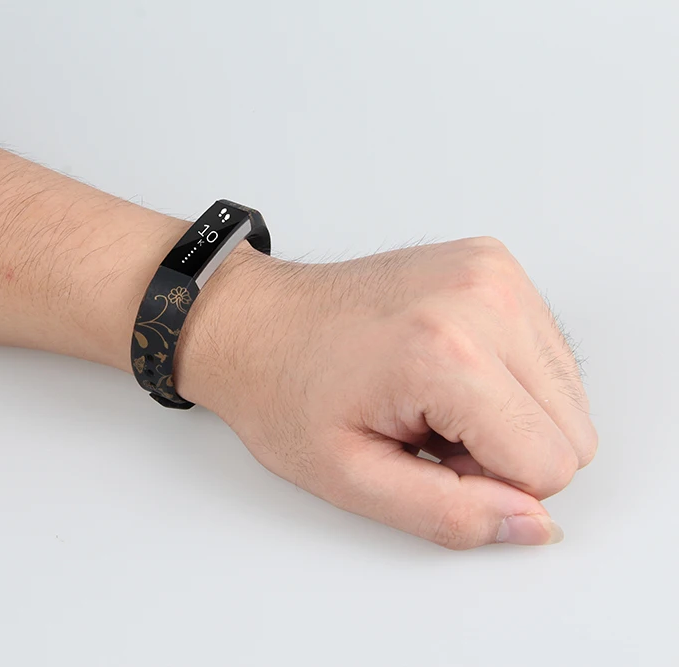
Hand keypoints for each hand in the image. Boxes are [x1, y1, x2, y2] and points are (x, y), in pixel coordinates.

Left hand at [177, 237, 597, 548]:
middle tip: (426, 430)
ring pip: (566, 393)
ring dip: (507, 413)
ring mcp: (492, 271)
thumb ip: (450, 514)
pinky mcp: (494, 263)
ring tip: (429, 398)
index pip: (551, 464)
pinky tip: (441, 369)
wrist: (253, 320)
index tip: (427, 456)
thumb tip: (533, 524)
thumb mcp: (350, 477)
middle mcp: (483, 297)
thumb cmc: (282, 389)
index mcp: (446, 352)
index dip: (490, 484)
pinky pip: (547, 352)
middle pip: (572, 430)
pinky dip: (506, 376)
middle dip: (504, 451)